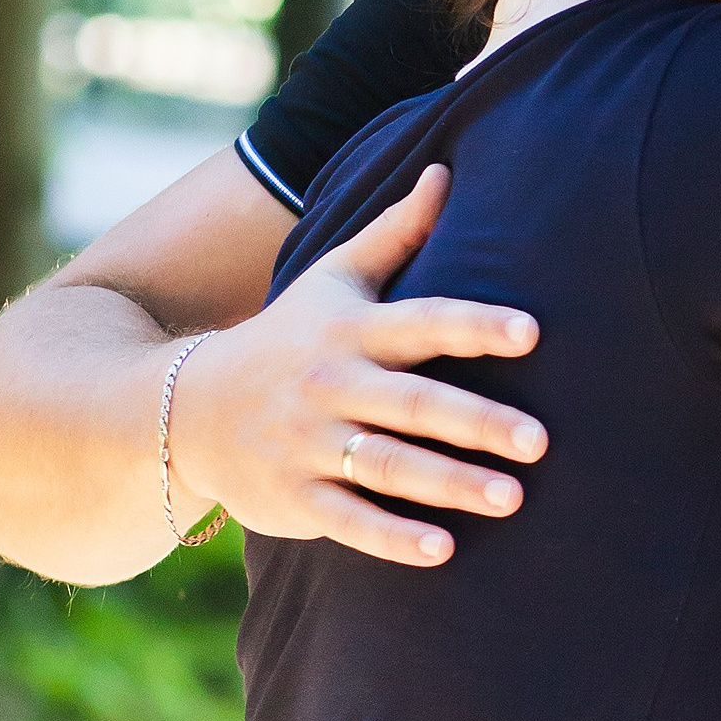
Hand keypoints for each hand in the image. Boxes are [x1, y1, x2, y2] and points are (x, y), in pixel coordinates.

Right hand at [164, 165, 546, 566]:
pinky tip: (444, 551)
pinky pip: (349, 520)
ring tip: (513, 499)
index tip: (532, 333)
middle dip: (478, 422)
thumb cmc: (286, 337)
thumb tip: (444, 169)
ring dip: (451, 484)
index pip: (423, 322)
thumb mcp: (331, 277)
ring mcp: (310, 444)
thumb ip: (396, 231)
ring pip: (389, 466)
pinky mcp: (294, 497)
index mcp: (352, 330)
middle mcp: (332, 386)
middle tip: (540, 440)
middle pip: (415, 403)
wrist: (179, 408)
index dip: (476, 325)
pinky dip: (394, 538)